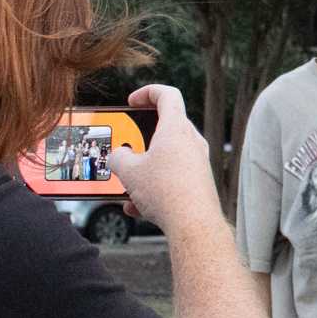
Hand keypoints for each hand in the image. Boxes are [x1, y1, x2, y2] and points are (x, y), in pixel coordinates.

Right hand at [109, 85, 219, 232]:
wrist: (193, 225)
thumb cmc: (166, 193)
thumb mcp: (128, 171)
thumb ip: (117, 157)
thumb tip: (118, 156)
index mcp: (176, 129)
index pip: (167, 95)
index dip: (147, 92)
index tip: (132, 102)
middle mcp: (192, 143)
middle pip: (166, 127)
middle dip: (142, 136)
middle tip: (126, 144)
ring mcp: (198, 163)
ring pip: (167, 157)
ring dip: (145, 167)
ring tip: (127, 181)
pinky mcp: (199, 183)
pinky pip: (172, 179)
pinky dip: (154, 188)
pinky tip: (136, 207)